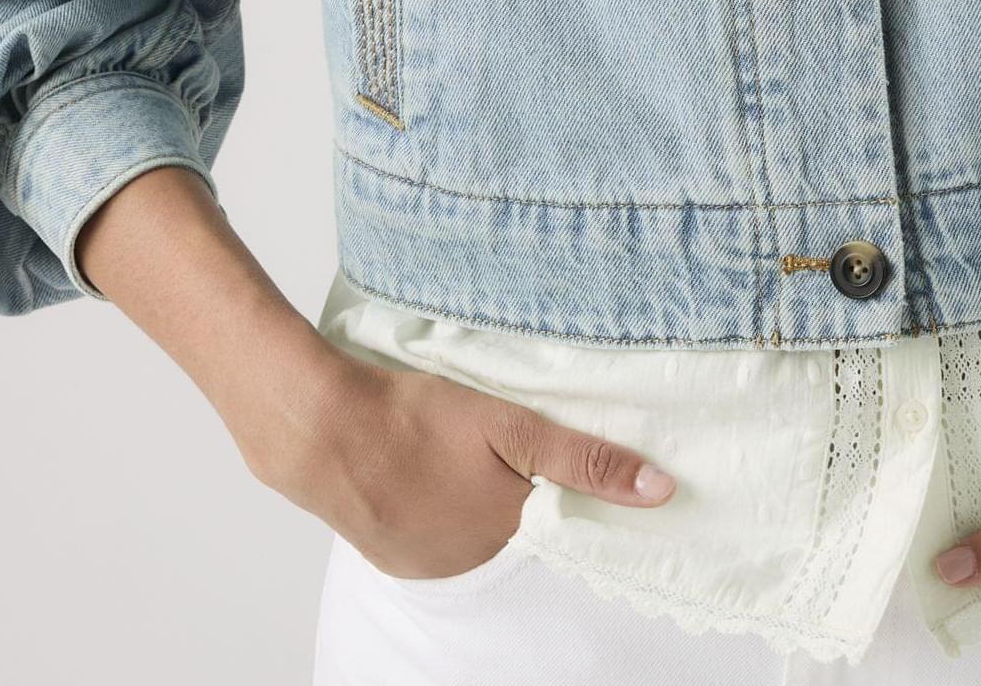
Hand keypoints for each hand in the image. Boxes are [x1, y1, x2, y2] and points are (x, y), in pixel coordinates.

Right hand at [246, 342, 677, 580]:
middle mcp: (468, 561)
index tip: (570, 458)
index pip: (558, 518)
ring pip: (469, 527)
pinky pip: (429, 531)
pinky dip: (433, 502)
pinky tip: (422, 463)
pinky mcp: (386, 550)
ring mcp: (423, 561)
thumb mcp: (510, 427)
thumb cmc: (417, 418)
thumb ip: (585, 460)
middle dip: (514, 487)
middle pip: (512, 523)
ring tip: (455, 446)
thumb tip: (661, 490)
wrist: (318, 427)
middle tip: (496, 439)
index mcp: (506, 532)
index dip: (567, 487)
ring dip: (471, 494)